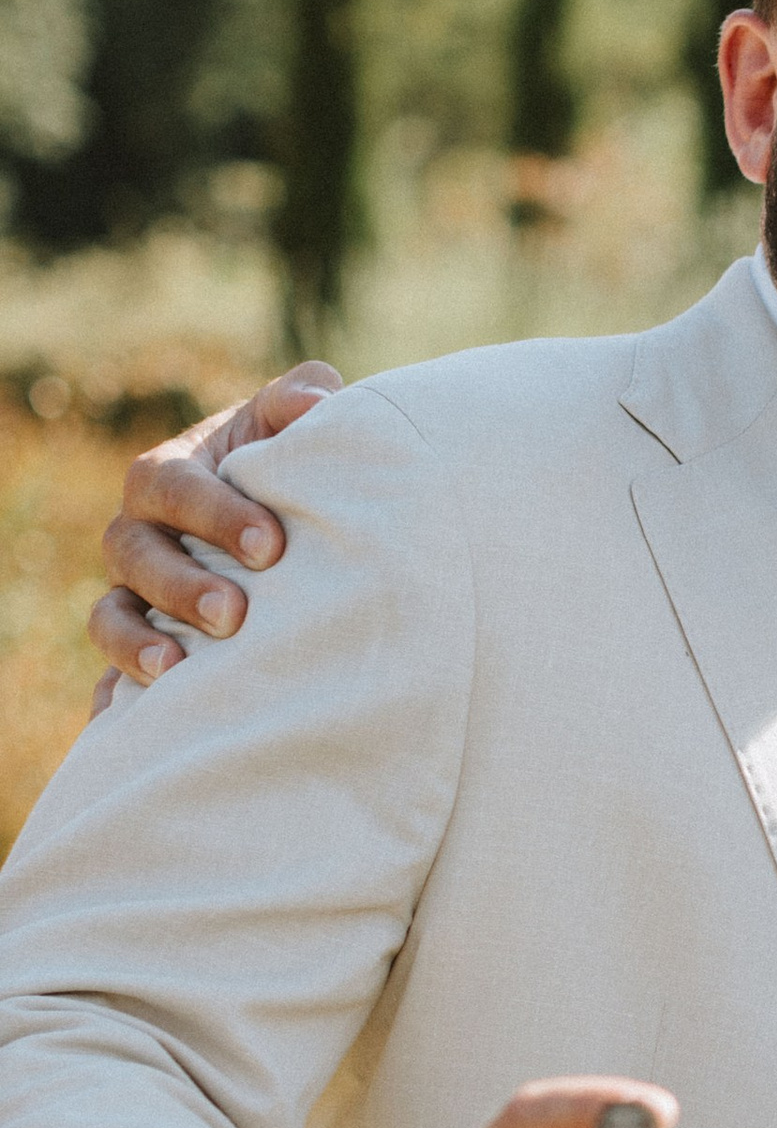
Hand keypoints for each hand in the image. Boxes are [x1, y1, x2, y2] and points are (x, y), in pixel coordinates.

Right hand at [86, 363, 341, 705]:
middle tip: (234, 615)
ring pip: (111, 617)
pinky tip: (130, 728)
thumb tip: (315, 402)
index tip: (271, 546)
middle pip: (132, 555)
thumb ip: (300, 399)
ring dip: (138, 644)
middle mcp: (140, 535)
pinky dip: (116, 701)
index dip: (214, 514)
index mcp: (168, 476)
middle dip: (179, 585)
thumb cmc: (285, 466)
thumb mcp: (288, 425)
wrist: (284, 523)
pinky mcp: (142, 646)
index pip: (172, 487)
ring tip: (178, 671)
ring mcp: (134, 595)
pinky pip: (112, 678)